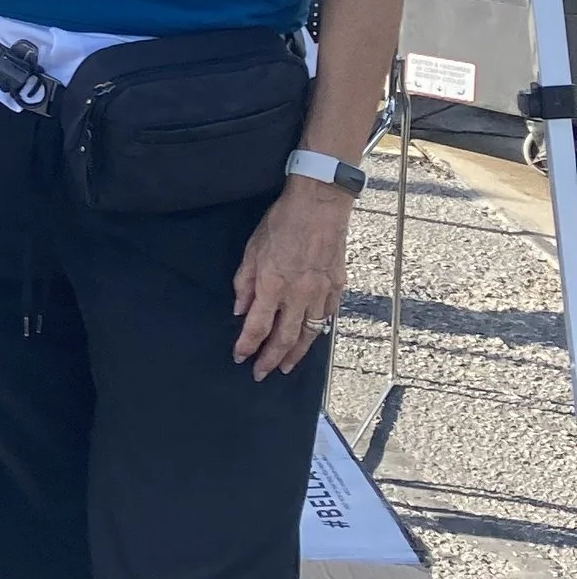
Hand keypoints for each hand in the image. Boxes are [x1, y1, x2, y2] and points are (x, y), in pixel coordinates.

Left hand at [232, 177, 352, 376]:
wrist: (320, 205)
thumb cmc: (283, 222)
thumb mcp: (252, 248)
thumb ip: (244, 282)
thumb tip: (240, 310)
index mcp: (273, 285)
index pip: (258, 326)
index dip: (247, 345)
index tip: (240, 356)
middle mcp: (298, 295)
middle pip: (284, 338)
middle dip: (271, 359)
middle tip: (262, 373)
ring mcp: (320, 293)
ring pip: (309, 334)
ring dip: (296, 354)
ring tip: (287, 367)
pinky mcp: (337, 287)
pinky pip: (327, 317)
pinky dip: (318, 332)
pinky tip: (312, 338)